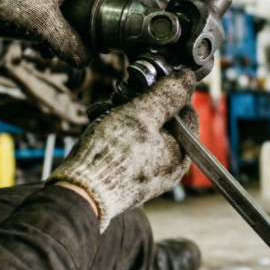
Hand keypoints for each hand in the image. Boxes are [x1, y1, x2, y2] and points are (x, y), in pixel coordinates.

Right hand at [48, 70, 198, 231]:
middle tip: (121, 96)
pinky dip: (114, 133)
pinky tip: (98, 123)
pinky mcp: (128, 177)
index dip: (170, 94)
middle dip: (140, 104)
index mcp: (181, 154)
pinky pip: (127, 148)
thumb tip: (188, 78)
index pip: (187, 114)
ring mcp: (147, 173)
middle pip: (162, 123)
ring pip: (141, 133)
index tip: (151, 83)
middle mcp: (168, 167)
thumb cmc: (113, 155)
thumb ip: (167, 95)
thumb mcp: (142, 114)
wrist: (81, 192)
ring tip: (104, 111)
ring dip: (122, 115)